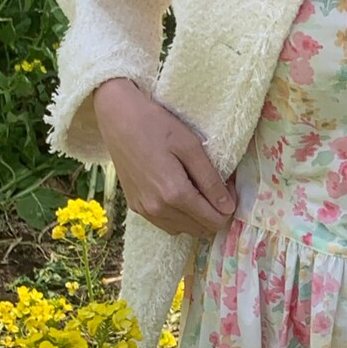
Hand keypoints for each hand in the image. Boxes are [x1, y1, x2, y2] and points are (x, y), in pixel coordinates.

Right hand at [93, 78, 236, 237]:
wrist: (117, 117)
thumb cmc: (156, 125)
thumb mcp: (191, 147)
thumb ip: (210, 180)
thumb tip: (228, 207)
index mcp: (174, 194)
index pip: (214, 221)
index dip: (228, 207)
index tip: (229, 186)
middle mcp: (158, 209)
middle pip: (201, 229)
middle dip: (215, 212)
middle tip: (216, 186)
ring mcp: (145, 211)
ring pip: (184, 230)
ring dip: (198, 217)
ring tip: (198, 189)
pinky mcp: (136, 207)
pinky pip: (167, 224)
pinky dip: (180, 217)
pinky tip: (181, 195)